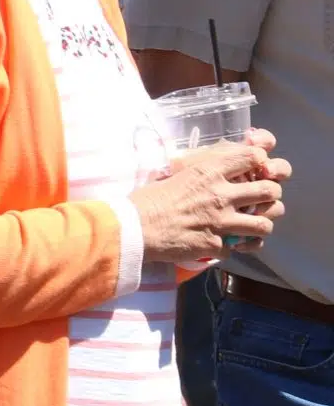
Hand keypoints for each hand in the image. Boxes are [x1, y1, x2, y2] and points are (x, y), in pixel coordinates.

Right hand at [133, 132, 289, 265]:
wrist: (134, 228)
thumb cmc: (147, 199)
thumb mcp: (174, 175)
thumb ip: (200, 174)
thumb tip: (210, 173)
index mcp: (208, 172)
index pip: (252, 157)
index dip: (258, 161)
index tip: (255, 167)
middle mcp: (222, 196)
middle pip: (269, 191)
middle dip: (270, 194)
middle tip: (260, 199)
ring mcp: (222, 223)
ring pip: (264, 224)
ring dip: (260, 224)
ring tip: (250, 225)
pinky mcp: (217, 246)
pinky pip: (241, 248)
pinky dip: (237, 247)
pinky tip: (229, 244)